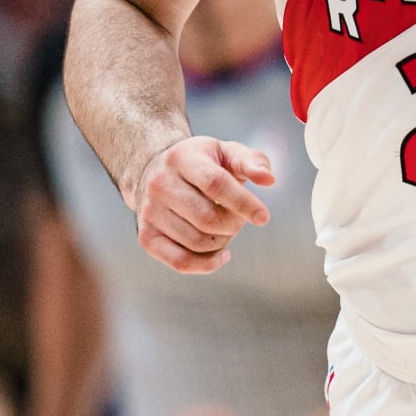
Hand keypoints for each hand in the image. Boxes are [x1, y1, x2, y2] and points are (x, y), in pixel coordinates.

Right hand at [128, 135, 273, 273]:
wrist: (151, 169)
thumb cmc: (199, 162)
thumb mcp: (225, 151)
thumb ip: (251, 161)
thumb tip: (269, 180)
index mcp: (182, 158)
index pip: (216, 184)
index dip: (243, 203)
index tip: (263, 217)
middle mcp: (160, 184)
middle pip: (208, 218)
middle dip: (234, 224)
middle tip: (240, 218)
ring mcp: (150, 212)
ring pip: (197, 242)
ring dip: (223, 241)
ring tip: (226, 228)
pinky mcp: (146, 236)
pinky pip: (180, 262)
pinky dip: (208, 264)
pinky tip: (222, 253)